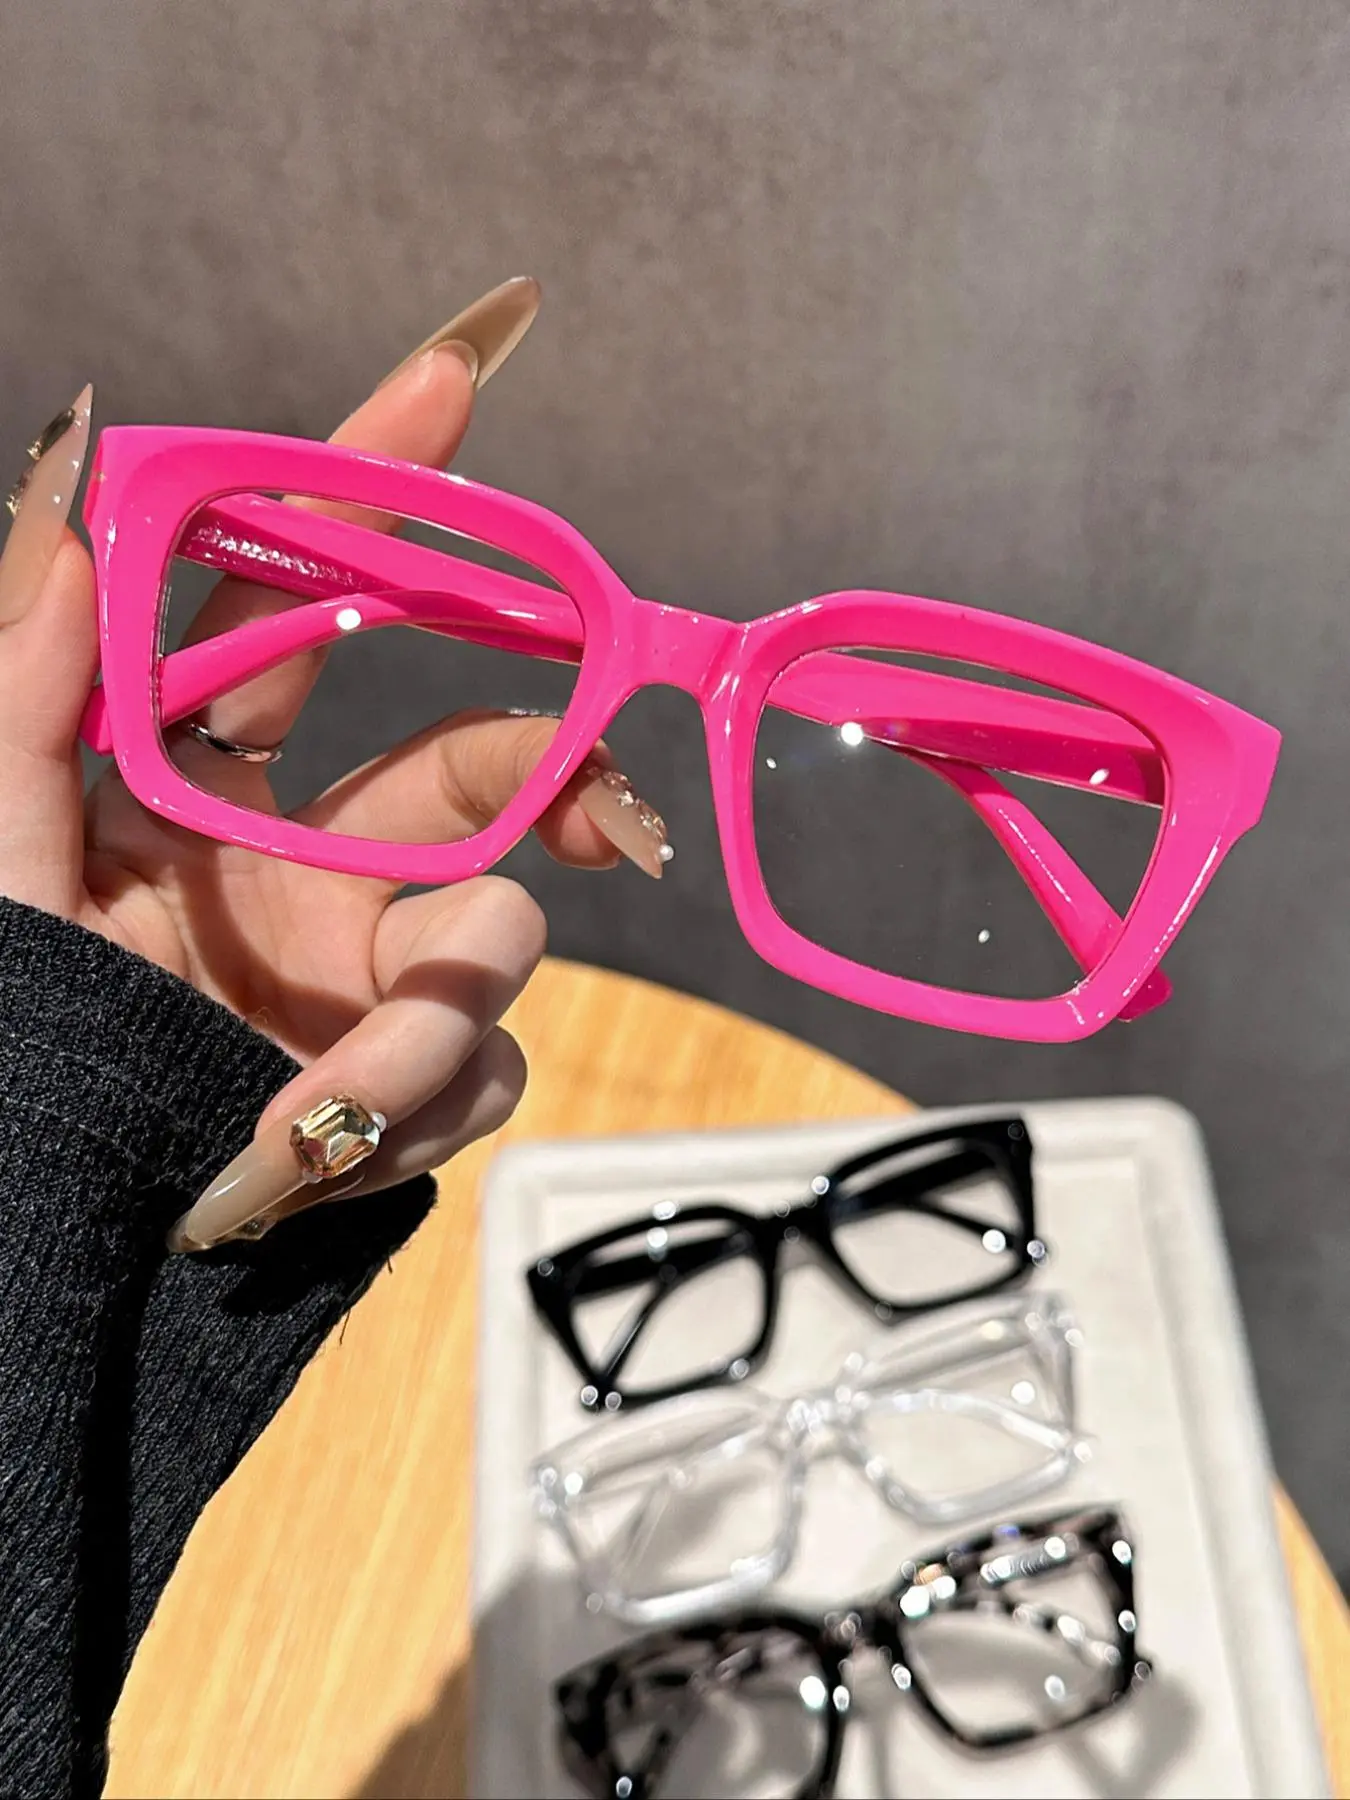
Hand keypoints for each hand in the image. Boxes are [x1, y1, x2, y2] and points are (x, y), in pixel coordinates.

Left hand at [0, 281, 666, 1249]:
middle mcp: (303, 861)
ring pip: (502, 938)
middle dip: (551, 769)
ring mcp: (368, 972)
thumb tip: (83, 479)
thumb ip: (27, 681)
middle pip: (476, 763)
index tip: (457, 374)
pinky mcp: (409, 1081)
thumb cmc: (6, 1047)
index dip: (373, 490)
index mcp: (197, 782)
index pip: (300, 605)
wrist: (45, 1257)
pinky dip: (421, 1111)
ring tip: (320, 1100)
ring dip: (432, 1016)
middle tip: (609, 814)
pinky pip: (491, 1069)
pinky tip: (317, 1152)